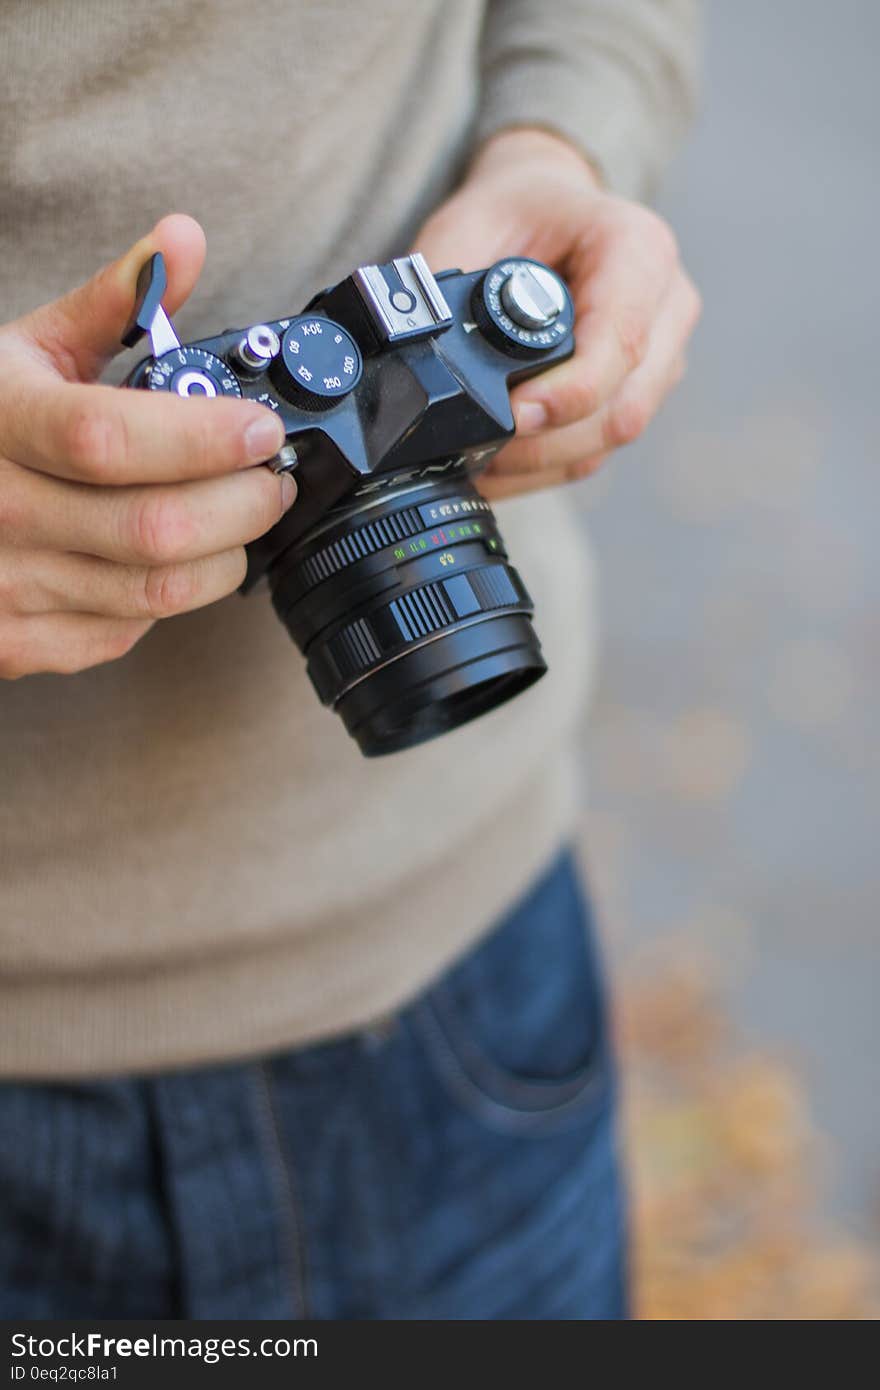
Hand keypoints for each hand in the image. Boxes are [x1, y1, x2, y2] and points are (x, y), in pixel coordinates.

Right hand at [0, 215, 292, 678]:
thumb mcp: (30, 348)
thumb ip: (114, 298)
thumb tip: (186, 239)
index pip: (109, 439)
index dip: (202, 439)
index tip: (260, 430)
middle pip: (153, 529)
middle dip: (243, 506)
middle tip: (271, 480)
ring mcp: (0, 585)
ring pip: (156, 592)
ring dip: (224, 556)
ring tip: (238, 516)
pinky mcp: (13, 642)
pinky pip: (125, 632)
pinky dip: (168, 599)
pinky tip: (171, 560)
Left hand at [413, 128, 700, 499]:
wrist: (547, 210)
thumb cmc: (515, 211)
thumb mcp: (469, 225)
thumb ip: (442, 287)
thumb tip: (401, 349)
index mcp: (638, 249)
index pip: (622, 338)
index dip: (570, 391)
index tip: (514, 416)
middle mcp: (666, 305)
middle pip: (623, 405)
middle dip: (548, 441)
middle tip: (480, 450)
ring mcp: (662, 354)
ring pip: (612, 436)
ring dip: (545, 461)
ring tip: (480, 462)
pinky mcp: (641, 391)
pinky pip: (600, 446)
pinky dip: (547, 464)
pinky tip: (500, 465)